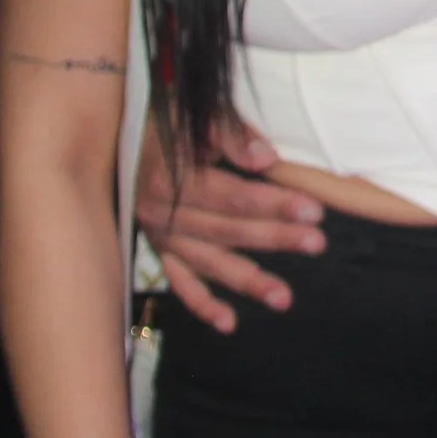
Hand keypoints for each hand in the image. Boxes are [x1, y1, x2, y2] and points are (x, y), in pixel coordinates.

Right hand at [136, 121, 325, 331]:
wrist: (120, 136)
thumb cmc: (167, 121)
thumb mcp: (195, 115)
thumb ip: (231, 135)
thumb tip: (266, 160)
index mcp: (172, 179)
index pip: (232, 196)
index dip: (273, 204)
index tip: (313, 210)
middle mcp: (162, 214)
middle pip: (227, 231)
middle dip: (275, 237)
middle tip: (316, 243)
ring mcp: (160, 238)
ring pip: (209, 264)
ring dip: (247, 282)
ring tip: (284, 298)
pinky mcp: (159, 253)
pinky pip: (179, 284)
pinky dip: (202, 305)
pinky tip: (229, 323)